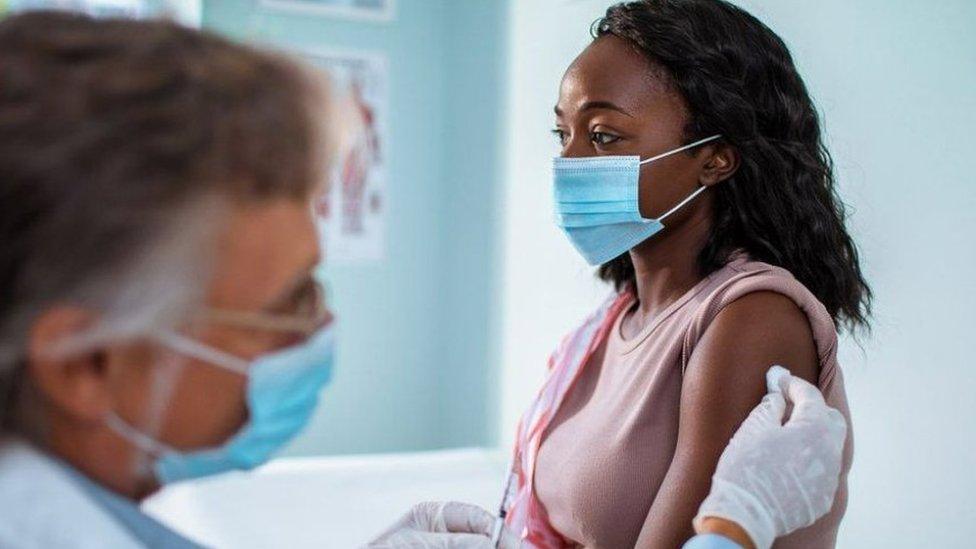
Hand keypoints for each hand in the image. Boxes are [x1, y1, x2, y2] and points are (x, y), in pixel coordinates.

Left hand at [368, 501, 516, 547]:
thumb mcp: (416, 544)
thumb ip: (454, 543)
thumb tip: (490, 543)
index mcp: (434, 517)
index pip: (477, 518)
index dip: (501, 532)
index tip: (519, 547)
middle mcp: (444, 536)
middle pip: (483, 539)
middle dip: (502, 546)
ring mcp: (445, 548)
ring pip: (479, 548)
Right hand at [693, 366, 847, 548]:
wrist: (743, 516)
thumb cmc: (745, 468)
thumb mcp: (753, 428)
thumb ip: (770, 405)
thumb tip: (778, 395)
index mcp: (815, 430)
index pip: (810, 395)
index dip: (792, 383)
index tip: (778, 378)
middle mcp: (830, 453)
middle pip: (830, 420)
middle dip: (812, 407)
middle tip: (787, 403)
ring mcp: (828, 479)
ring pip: (828, 447)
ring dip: (810, 435)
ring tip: (785, 433)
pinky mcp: (821, 498)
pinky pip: (820, 470)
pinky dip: (807, 460)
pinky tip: (785, 461)